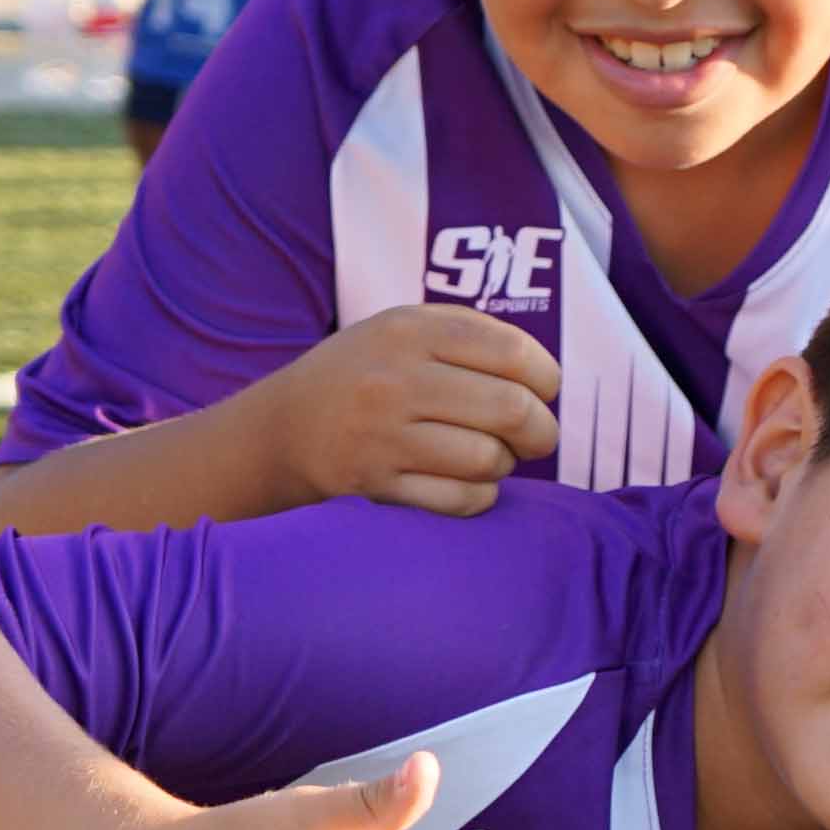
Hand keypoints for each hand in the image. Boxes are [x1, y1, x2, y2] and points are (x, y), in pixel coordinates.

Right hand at [242, 304, 562, 514]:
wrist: (282, 427)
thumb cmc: (365, 373)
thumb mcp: (405, 328)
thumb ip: (473, 334)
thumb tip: (545, 375)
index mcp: (410, 330)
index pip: (514, 353)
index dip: (547, 379)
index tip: (543, 391)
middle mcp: (395, 379)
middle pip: (510, 410)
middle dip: (540, 430)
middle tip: (536, 437)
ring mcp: (382, 436)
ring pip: (488, 460)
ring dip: (505, 465)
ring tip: (491, 456)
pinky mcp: (375, 485)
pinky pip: (460, 500)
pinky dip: (480, 496)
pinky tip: (469, 483)